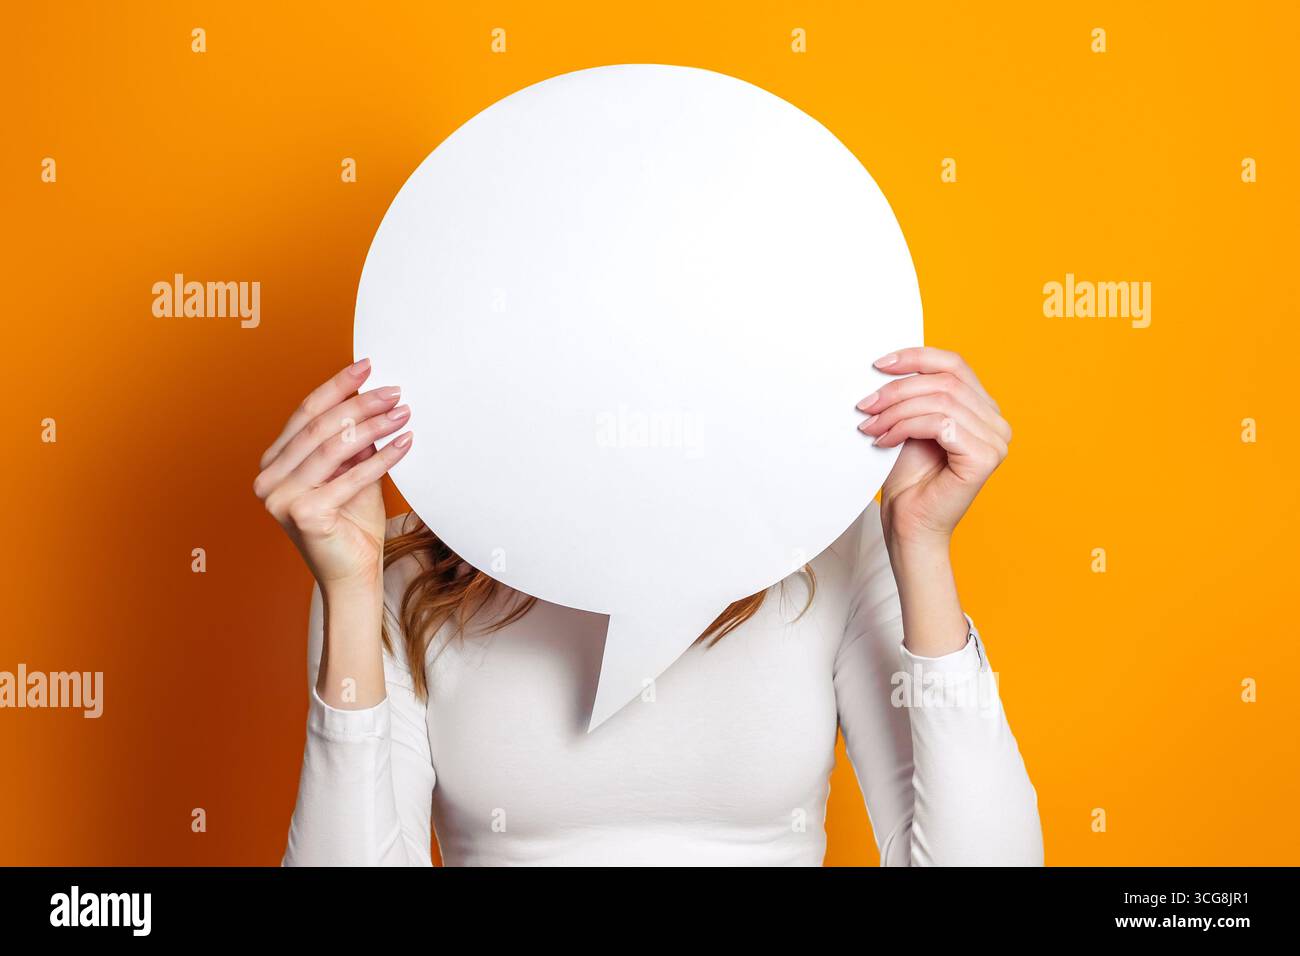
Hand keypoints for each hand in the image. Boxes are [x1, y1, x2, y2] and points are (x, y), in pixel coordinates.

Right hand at [253, 358, 413, 593]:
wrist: (354, 576)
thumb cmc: (352, 526)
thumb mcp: (353, 473)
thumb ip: (354, 442)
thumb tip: (372, 399)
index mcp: (275, 463)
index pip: (306, 413)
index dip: (337, 387)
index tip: (366, 366)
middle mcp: (269, 479)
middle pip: (320, 426)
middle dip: (361, 404)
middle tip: (395, 392)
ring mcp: (281, 498)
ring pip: (334, 446)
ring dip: (373, 425)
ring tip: (402, 414)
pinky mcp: (304, 514)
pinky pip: (351, 476)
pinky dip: (382, 458)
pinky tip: (404, 443)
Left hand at [856, 347, 1010, 548]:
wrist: (909, 525)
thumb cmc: (909, 480)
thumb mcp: (910, 424)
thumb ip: (914, 394)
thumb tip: (888, 363)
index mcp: (983, 409)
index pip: (954, 365)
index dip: (916, 357)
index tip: (879, 364)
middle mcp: (996, 422)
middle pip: (944, 381)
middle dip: (897, 389)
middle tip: (865, 405)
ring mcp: (996, 440)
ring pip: (940, 401)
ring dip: (896, 411)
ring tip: (871, 427)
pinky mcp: (985, 457)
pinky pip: (940, 423)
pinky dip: (905, 427)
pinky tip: (884, 441)